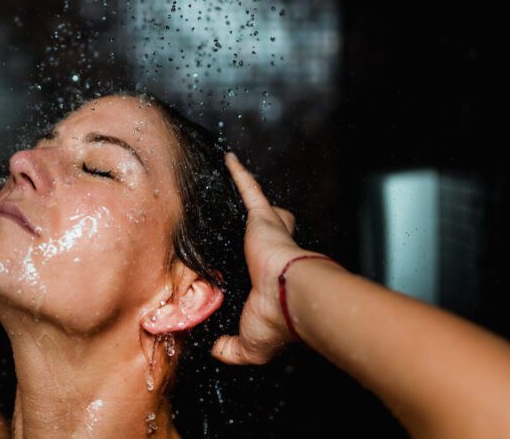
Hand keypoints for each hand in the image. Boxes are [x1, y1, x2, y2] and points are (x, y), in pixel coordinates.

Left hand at [211, 151, 327, 364]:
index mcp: (271, 283)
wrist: (293, 298)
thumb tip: (216, 350)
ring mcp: (269, 234)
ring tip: (233, 184)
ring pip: (264, 212)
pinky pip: (249, 190)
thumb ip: (231, 348)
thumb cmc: (278, 320)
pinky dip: (239, 174)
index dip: (257, 272)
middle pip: (270, 237)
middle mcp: (274, 256)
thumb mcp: (249, 345)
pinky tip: (227, 158)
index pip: (263, 272)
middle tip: (249, 230)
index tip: (248, 275)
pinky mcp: (263, 218)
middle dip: (264, 233)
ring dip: (255, 202)